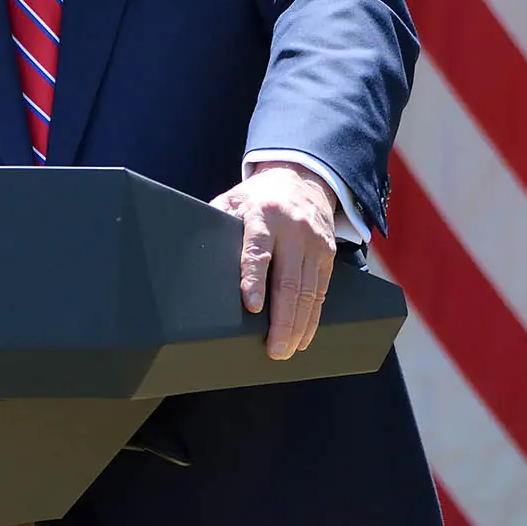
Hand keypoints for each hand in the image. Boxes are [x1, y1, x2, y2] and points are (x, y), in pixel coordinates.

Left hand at [210, 161, 338, 360]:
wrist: (300, 178)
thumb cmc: (258, 197)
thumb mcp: (233, 200)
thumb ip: (219, 225)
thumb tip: (198, 258)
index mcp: (263, 215)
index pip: (258, 251)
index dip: (254, 279)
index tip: (251, 305)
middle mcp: (292, 229)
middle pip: (289, 281)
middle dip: (282, 320)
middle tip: (274, 349)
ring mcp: (314, 242)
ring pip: (308, 292)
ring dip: (298, 325)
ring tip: (287, 349)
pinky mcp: (328, 252)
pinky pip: (321, 290)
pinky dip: (313, 317)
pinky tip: (304, 335)